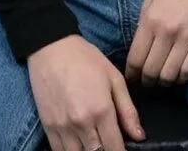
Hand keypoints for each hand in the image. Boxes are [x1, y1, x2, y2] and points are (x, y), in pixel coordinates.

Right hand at [27, 34, 146, 149]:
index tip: (124, 149)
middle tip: (109, 143)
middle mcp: (82, 123)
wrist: (51, 47)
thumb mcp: (113, 77)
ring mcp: (63, 127)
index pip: (115, 149)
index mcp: (101, 110)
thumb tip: (139, 136)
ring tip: (95, 143)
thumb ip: (127, 109)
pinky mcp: (48, 127)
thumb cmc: (85, 58)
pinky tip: (78, 146)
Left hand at [125, 0, 187, 87]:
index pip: (136, 58)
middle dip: (146, 81)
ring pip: (169, 75)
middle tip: (146, 83)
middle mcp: (166, 31)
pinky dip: (181, 78)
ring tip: (162, 81)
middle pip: (151, 71)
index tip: (131, 78)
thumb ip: (144, 24)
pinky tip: (178, 75)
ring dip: (164, 83)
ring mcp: (186, 37)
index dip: (131, 73)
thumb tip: (138, 49)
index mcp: (150, 19)